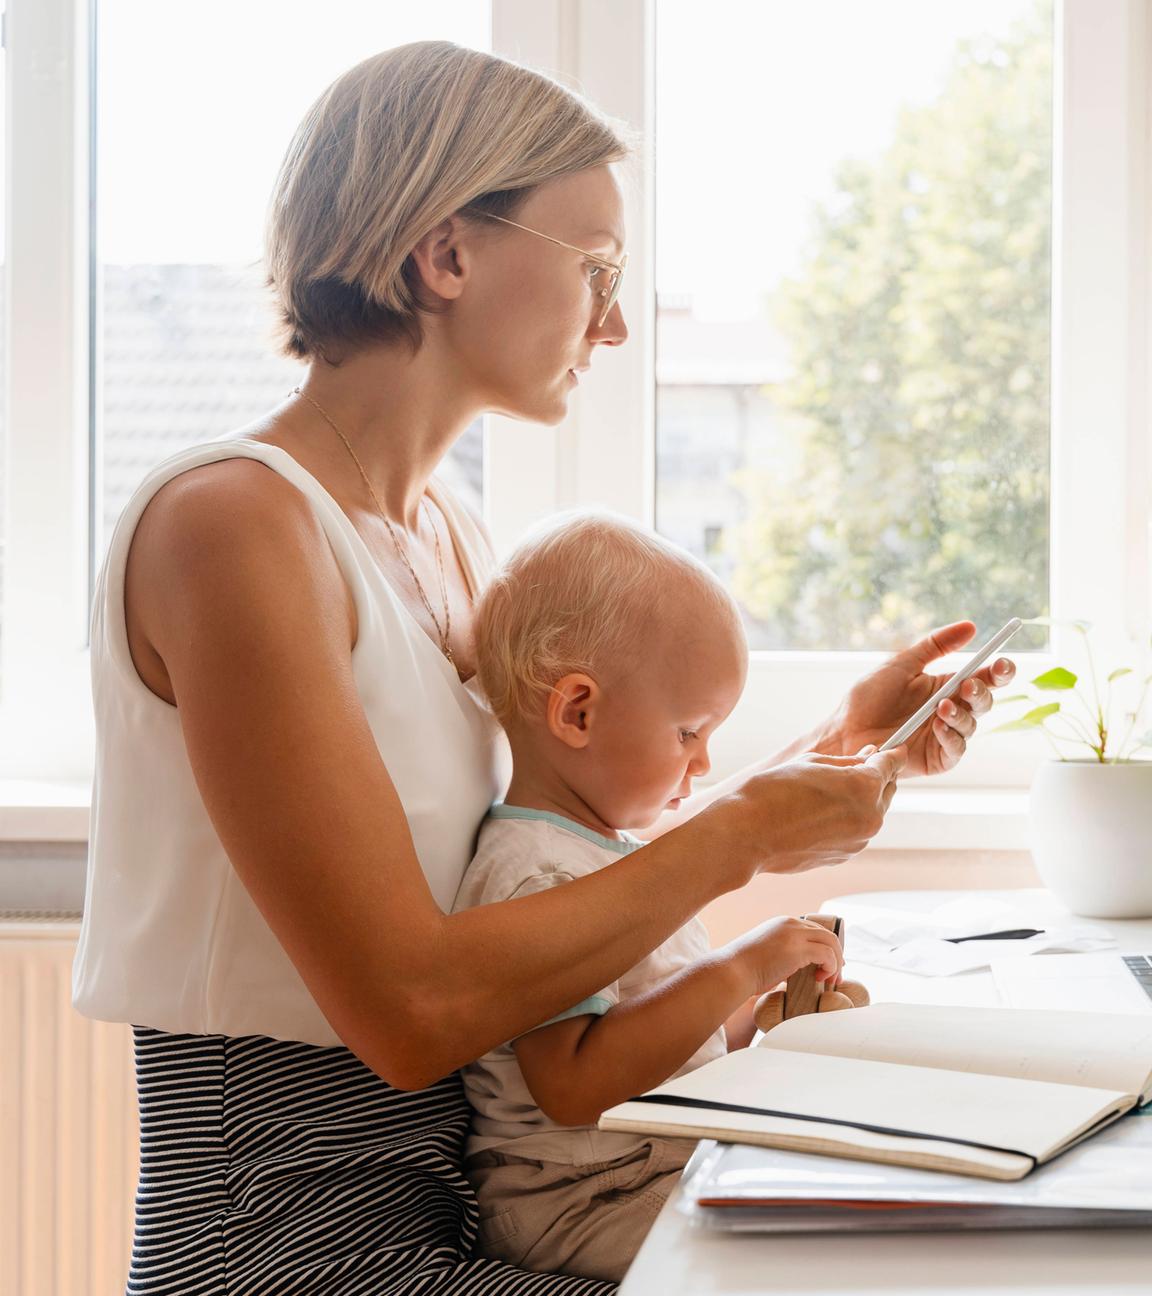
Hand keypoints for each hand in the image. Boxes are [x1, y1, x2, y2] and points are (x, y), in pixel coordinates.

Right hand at [715, 746, 904, 877]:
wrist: (746, 834)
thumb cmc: (772, 793)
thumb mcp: (811, 763)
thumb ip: (848, 761)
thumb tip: (869, 758)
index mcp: (863, 787)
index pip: (891, 765)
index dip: (893, 755)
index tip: (895, 750)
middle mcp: (869, 817)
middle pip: (887, 791)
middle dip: (877, 778)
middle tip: (857, 766)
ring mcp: (858, 841)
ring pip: (872, 813)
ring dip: (861, 800)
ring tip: (829, 791)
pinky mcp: (844, 856)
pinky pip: (856, 831)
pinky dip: (847, 820)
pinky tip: (820, 813)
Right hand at [723, 915, 844, 999]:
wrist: (732, 972)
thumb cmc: (744, 969)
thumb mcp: (767, 954)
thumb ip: (785, 955)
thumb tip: (799, 970)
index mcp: (782, 923)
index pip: (814, 930)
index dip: (825, 947)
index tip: (827, 966)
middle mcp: (790, 923)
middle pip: (826, 933)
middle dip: (836, 955)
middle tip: (834, 976)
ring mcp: (795, 934)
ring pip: (831, 942)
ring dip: (836, 963)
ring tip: (830, 980)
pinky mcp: (798, 948)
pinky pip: (828, 954)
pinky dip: (831, 967)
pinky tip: (820, 979)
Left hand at [828, 621, 1016, 776]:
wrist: (844, 730)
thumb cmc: (869, 697)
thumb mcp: (902, 664)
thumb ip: (935, 645)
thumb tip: (971, 626)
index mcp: (946, 686)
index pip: (983, 677)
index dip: (999, 671)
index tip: (1003, 663)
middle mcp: (950, 711)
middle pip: (983, 701)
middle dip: (980, 692)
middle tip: (966, 684)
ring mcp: (945, 736)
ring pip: (971, 726)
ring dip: (961, 715)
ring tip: (940, 707)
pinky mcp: (937, 758)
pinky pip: (955, 750)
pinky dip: (951, 736)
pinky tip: (937, 726)